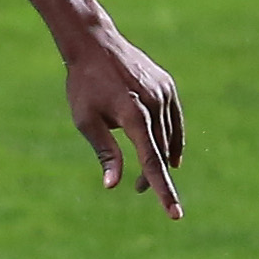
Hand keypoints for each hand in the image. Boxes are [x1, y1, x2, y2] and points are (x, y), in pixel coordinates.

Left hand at [62, 24, 184, 218]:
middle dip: (153, 176)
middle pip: (162, 152)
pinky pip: (174, 120)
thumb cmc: (83, 85)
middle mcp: (155, 103)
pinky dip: (171, 138)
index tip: (175, 214)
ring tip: (144, 174)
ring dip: (161, 158)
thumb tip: (113, 185)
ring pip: (170, 137)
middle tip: (138, 190)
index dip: (163, 190)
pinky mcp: (168, 86)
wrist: (95, 44)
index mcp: (134, 115)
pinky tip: (167, 153)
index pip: (152, 162)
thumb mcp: (86, 121)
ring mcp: (165, 93)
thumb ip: (105, 153)